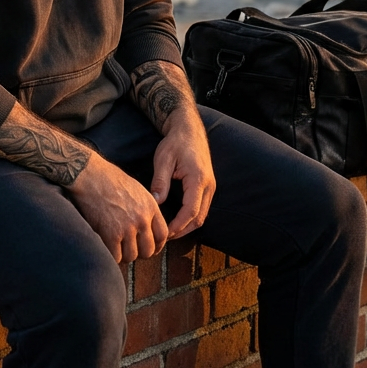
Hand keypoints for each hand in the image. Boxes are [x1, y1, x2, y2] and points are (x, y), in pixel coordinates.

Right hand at [67, 152, 168, 262]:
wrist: (88, 174)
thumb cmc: (107, 178)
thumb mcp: (135, 189)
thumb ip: (144, 208)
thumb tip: (145, 227)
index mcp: (150, 206)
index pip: (162, 235)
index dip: (157, 245)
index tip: (149, 248)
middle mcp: (142, 218)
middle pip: (148, 250)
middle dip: (138, 252)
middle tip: (127, 248)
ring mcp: (127, 228)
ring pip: (131, 256)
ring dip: (123, 255)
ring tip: (114, 246)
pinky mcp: (111, 234)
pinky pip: (116, 257)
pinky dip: (111, 255)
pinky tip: (105, 246)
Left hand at [150, 109, 215, 238]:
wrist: (188, 129)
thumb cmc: (175, 142)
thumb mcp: (163, 158)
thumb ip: (160, 181)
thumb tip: (156, 202)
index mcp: (198, 179)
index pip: (191, 211)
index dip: (178, 225)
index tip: (165, 233)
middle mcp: (208, 185)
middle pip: (199, 218)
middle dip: (183, 231)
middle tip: (165, 238)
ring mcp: (210, 186)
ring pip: (202, 214)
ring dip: (187, 226)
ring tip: (169, 232)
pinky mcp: (207, 186)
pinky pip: (202, 207)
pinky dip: (191, 217)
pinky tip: (177, 220)